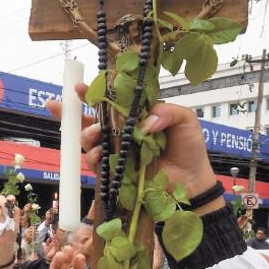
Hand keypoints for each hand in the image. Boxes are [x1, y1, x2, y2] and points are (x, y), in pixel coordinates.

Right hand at [46, 88, 219, 210]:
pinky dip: (93, 157)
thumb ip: (166, 111)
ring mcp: (116, 153)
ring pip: (88, 141)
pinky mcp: (114, 172)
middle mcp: (121, 133)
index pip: (110, 103)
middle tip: (83, 112)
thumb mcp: (184, 119)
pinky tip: (99, 154)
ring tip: (96, 133)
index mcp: (134, 117)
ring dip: (87, 135)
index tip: (79, 89)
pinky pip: (96, 164)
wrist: (192, 180)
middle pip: (90, 121)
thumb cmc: (188, 148)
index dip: (92, 95)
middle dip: (76, 115)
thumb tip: (144, 122)